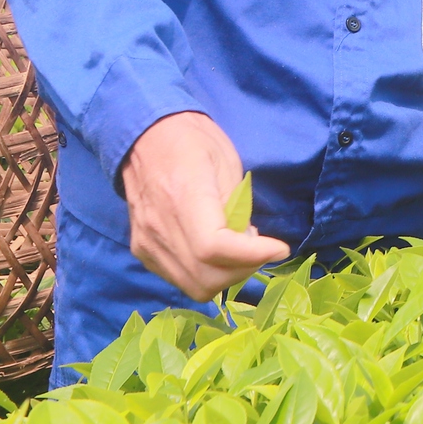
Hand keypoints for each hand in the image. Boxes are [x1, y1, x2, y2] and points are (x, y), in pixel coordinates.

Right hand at [121, 111, 291, 300]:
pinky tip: (217, 252)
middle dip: (244, 269)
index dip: (252, 255)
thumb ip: (238, 208)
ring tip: (239, 250)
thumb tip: (249, 242)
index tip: (279, 247)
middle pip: (206, 277)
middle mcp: (158, 226)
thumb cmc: (194, 142)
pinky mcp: (142, 250)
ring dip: (226, 276)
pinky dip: (206, 274)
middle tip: (261, 248)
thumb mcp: (228, 164)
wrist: (147, 137)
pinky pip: (180, 278)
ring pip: (193, 286)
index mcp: (182, 196)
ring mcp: (146, 242)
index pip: (213, 248)